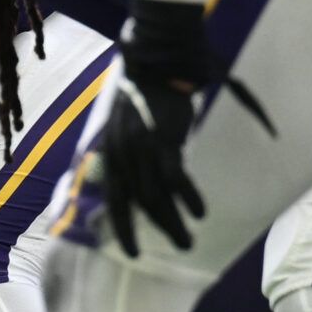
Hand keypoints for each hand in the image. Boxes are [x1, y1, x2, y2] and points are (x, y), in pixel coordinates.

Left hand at [93, 0, 266, 254]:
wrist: (156, 60)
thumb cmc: (146, 94)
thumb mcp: (128, 126)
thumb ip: (130, 152)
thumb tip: (136, 178)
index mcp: (111, 151)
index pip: (112, 197)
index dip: (118, 225)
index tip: (127, 250)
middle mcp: (121, 153)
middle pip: (132, 203)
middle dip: (146, 231)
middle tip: (163, 252)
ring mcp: (141, 147)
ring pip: (154, 196)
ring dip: (171, 222)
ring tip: (187, 242)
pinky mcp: (163, 138)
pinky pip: (174, 176)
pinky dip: (187, 197)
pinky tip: (200, 213)